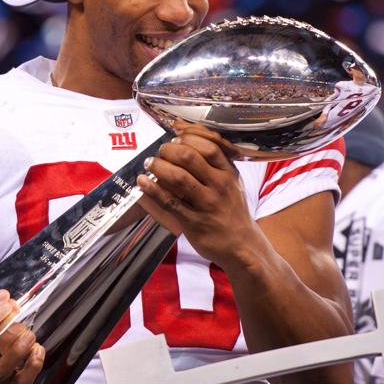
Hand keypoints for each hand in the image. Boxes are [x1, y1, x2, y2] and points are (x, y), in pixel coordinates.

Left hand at [136, 126, 256, 267]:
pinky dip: (152, 190)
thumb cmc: (231, 210)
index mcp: (229, 173)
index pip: (209, 146)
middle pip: (190, 157)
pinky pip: (169, 202)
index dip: (187, 138)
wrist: (242, 246)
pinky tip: (142, 182)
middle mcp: (219, 186)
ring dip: (159, 167)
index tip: (175, 137)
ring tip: (149, 163)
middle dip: (169, 150)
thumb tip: (186, 141)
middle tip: (160, 151)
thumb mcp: (232, 183)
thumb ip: (214, 164)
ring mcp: (206, 204)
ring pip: (178, 177)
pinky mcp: (193, 222)